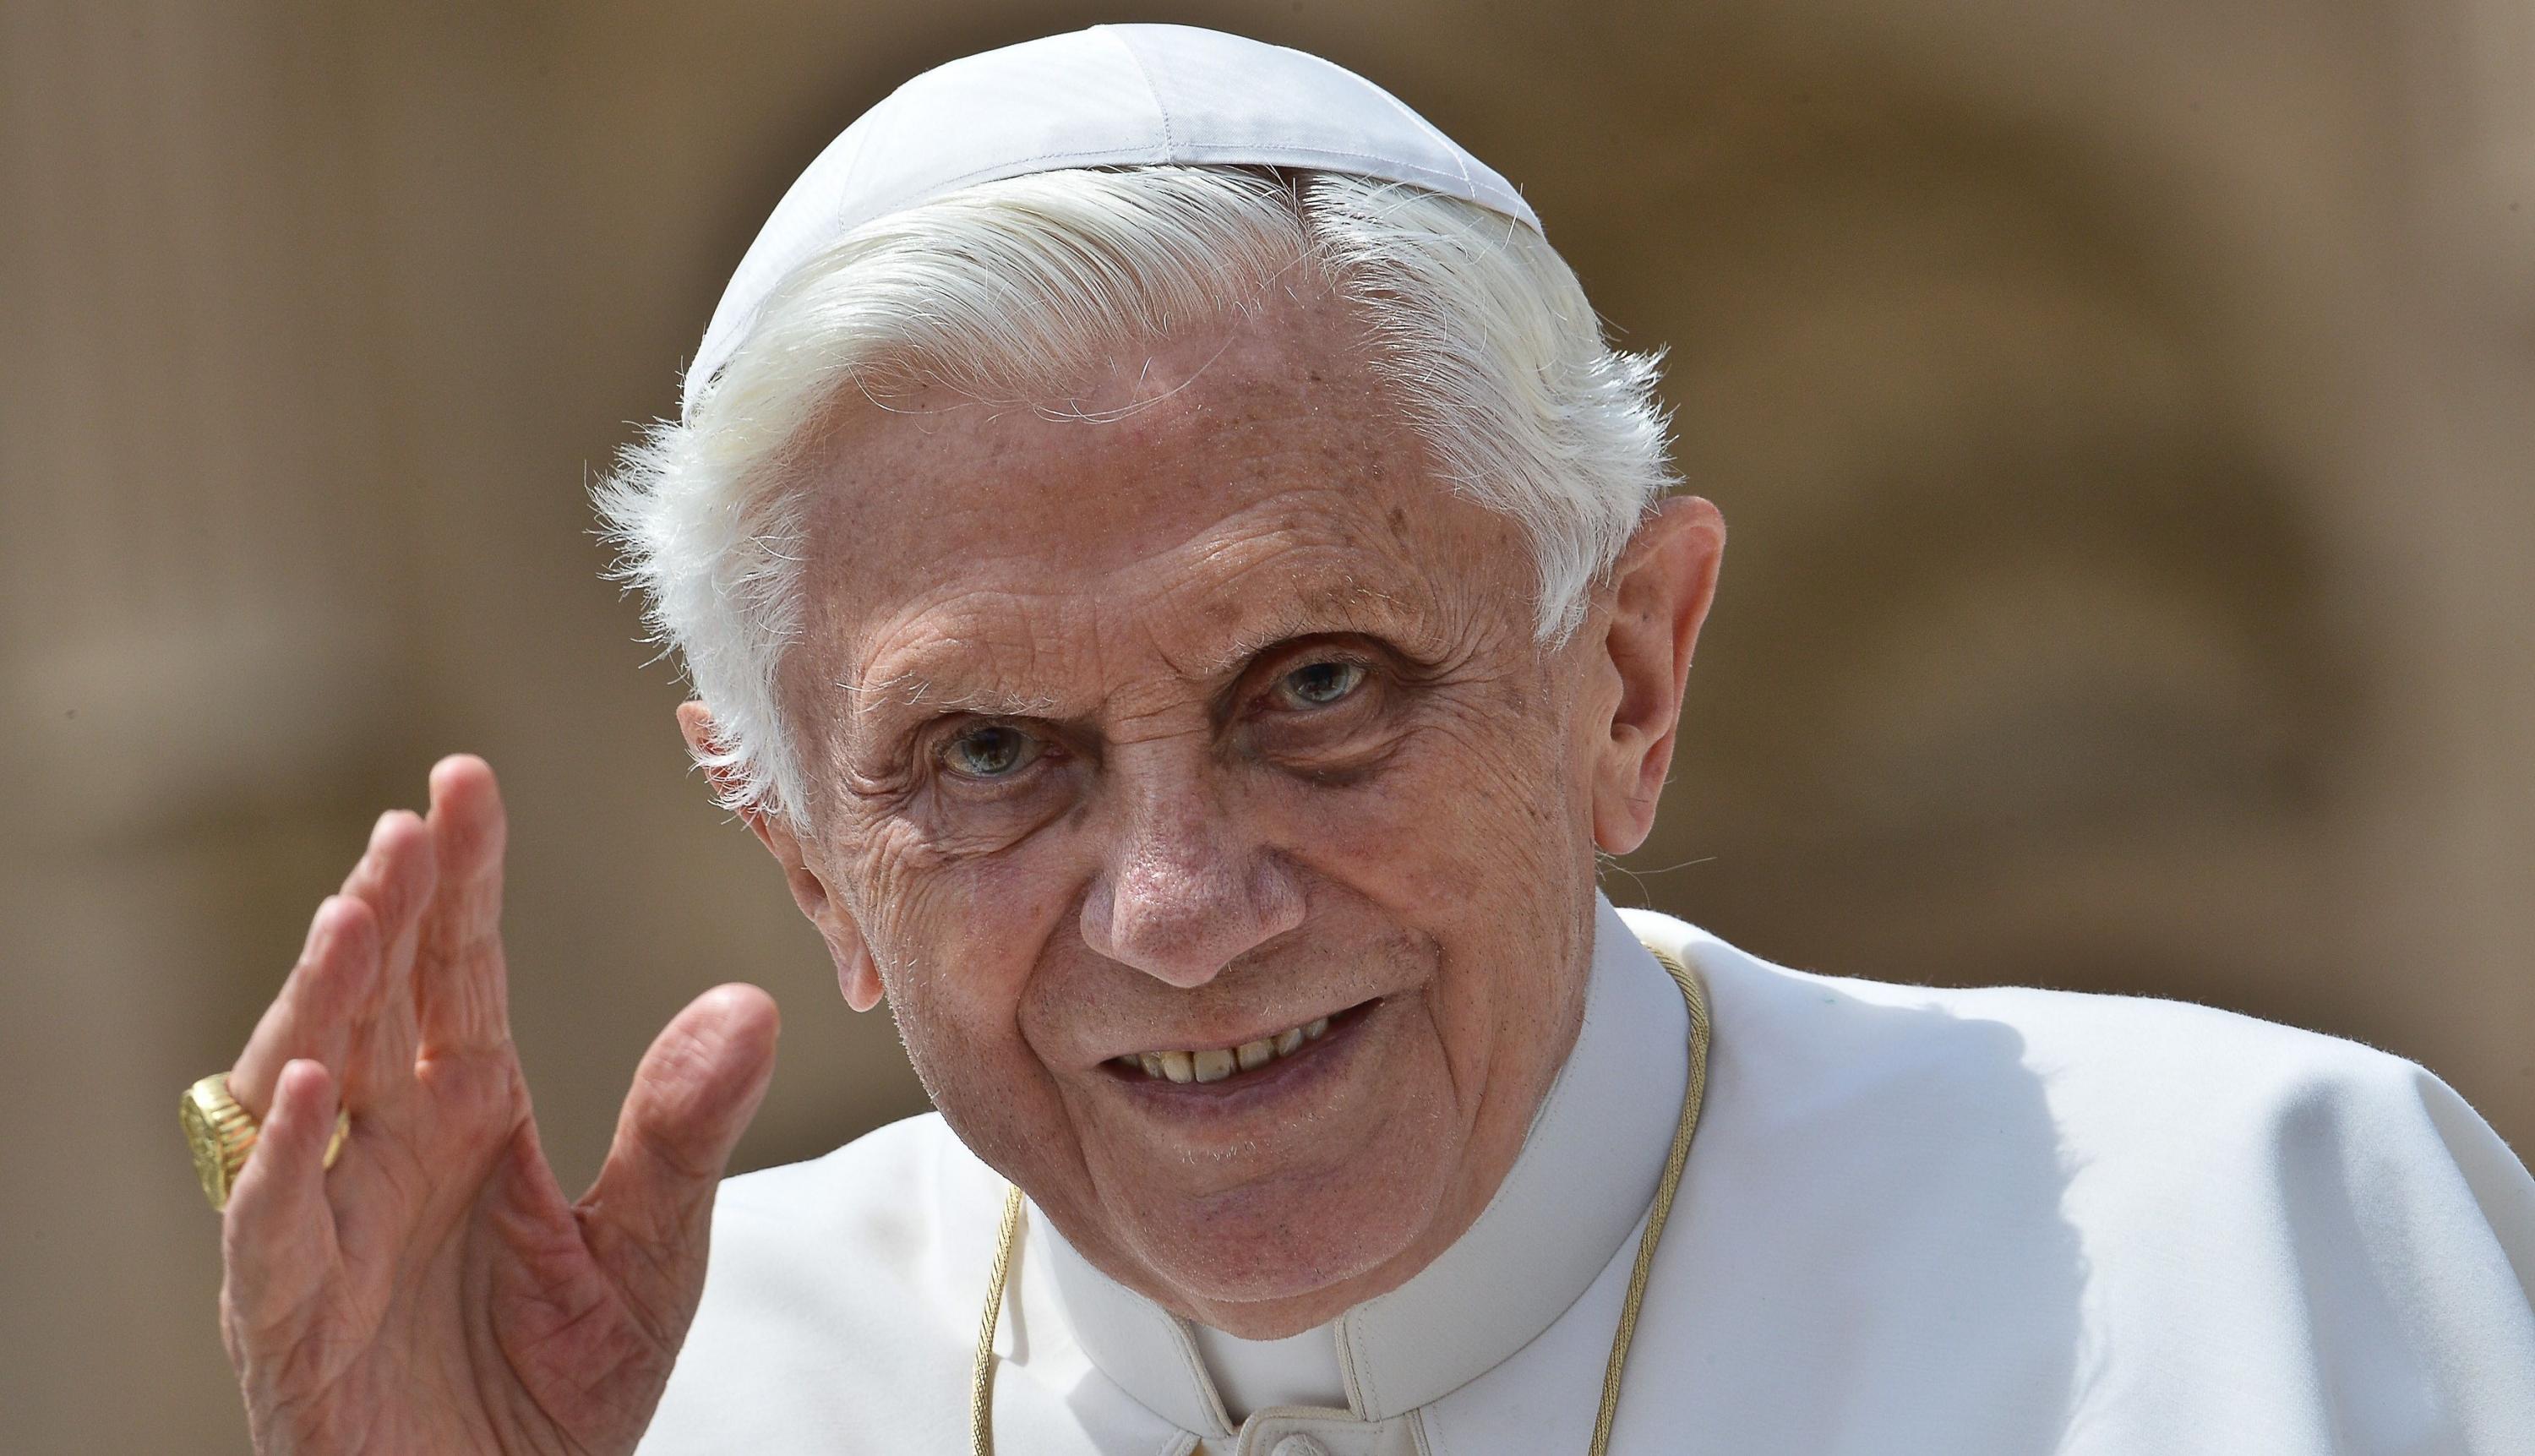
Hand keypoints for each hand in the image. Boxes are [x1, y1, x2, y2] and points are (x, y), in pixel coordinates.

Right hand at [216, 756, 779, 1454]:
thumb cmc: (558, 1385)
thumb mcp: (650, 1250)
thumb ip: (684, 1131)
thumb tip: (751, 1004)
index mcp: (470, 1114)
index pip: (456, 973)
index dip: (458, 880)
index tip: (464, 781)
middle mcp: (389, 1149)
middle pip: (374, 1005)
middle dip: (387, 911)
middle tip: (410, 825)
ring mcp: (329, 1222)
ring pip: (304, 1087)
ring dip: (323, 1002)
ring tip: (359, 917)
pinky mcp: (291, 1311)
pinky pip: (273, 1225)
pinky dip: (283, 1158)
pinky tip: (312, 1089)